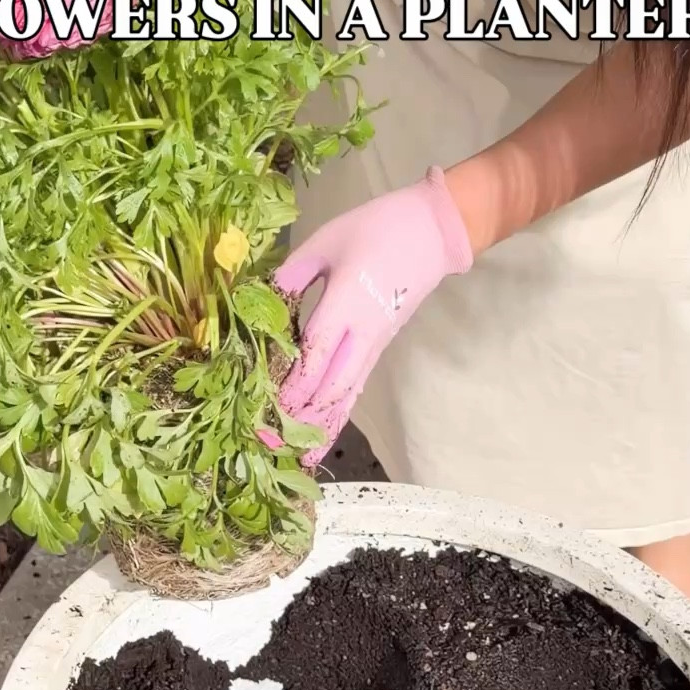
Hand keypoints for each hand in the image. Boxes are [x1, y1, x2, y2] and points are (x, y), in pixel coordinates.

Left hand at [271, 168, 473, 464]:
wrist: (430, 234)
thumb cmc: (374, 230)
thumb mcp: (325, 242)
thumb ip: (291, 274)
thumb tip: (259, 301)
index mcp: (347, 302)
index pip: (316, 353)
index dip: (293, 384)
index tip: (269, 407)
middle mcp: (363, 333)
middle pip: (331, 385)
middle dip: (302, 416)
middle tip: (273, 441)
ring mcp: (374, 345)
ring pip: (346, 395)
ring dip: (322, 428)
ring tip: (301, 459)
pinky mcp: (379, 349)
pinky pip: (356, 388)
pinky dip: (338, 415)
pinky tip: (325, 435)